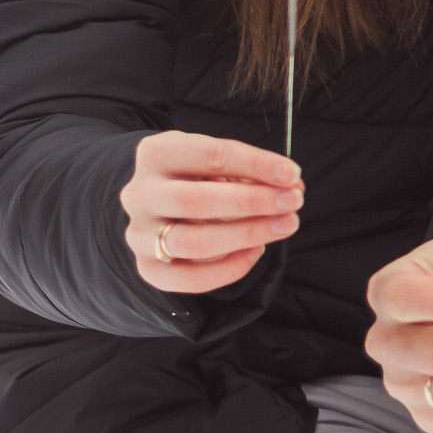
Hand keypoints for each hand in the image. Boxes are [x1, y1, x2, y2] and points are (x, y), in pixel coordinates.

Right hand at [120, 130, 301, 293]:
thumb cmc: (198, 177)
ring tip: (285, 225)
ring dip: (247, 234)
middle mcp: (140, 194)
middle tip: (293, 202)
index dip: (256, 165)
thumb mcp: (218, 162)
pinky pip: (190, 278)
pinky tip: (256, 251)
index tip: (291, 174)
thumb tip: (291, 185)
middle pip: (197, 202)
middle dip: (253, 202)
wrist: (159, 204)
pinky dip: (229, 269)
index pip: (210, 157)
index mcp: (157, 154)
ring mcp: (139, 233)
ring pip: (194, 242)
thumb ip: (251, 171)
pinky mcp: (147, 267)